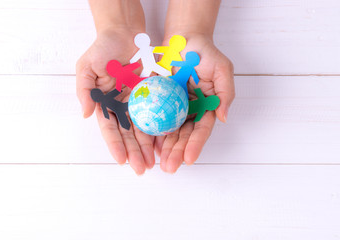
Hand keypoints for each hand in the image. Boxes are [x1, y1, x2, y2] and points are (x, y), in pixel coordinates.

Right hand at [76, 28, 154, 174]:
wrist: (125, 32)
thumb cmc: (103, 48)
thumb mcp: (86, 67)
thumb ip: (84, 91)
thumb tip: (84, 114)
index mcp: (105, 103)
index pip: (110, 129)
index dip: (115, 145)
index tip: (121, 160)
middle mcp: (122, 106)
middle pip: (128, 134)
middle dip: (134, 152)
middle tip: (142, 168)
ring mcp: (138, 102)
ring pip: (144, 128)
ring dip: (148, 147)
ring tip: (154, 163)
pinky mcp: (153, 94)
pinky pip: (158, 113)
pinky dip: (161, 129)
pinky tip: (165, 143)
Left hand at [155, 33, 234, 172]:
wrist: (183, 40)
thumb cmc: (205, 53)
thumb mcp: (222, 70)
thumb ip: (225, 93)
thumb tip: (224, 118)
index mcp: (206, 107)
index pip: (201, 129)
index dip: (196, 144)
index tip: (189, 159)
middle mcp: (189, 111)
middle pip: (183, 135)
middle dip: (177, 152)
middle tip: (170, 167)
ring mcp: (173, 107)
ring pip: (168, 131)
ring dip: (164, 148)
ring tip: (159, 163)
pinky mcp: (158, 101)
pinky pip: (154, 118)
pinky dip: (151, 132)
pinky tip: (148, 145)